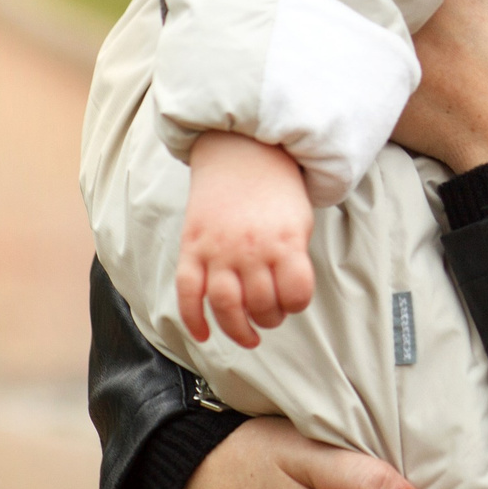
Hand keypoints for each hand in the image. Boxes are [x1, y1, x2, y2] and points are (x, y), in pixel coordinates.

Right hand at [179, 131, 315, 347]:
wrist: (242, 151)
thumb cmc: (277, 189)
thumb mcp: (300, 220)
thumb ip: (293, 258)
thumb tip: (285, 297)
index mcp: (286, 241)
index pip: (296, 293)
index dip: (297, 304)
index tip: (294, 300)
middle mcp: (251, 249)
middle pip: (261, 304)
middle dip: (270, 318)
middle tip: (271, 315)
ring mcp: (218, 249)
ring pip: (224, 306)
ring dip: (237, 330)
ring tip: (247, 337)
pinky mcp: (192, 247)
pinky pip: (187, 291)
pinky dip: (192, 319)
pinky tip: (202, 335)